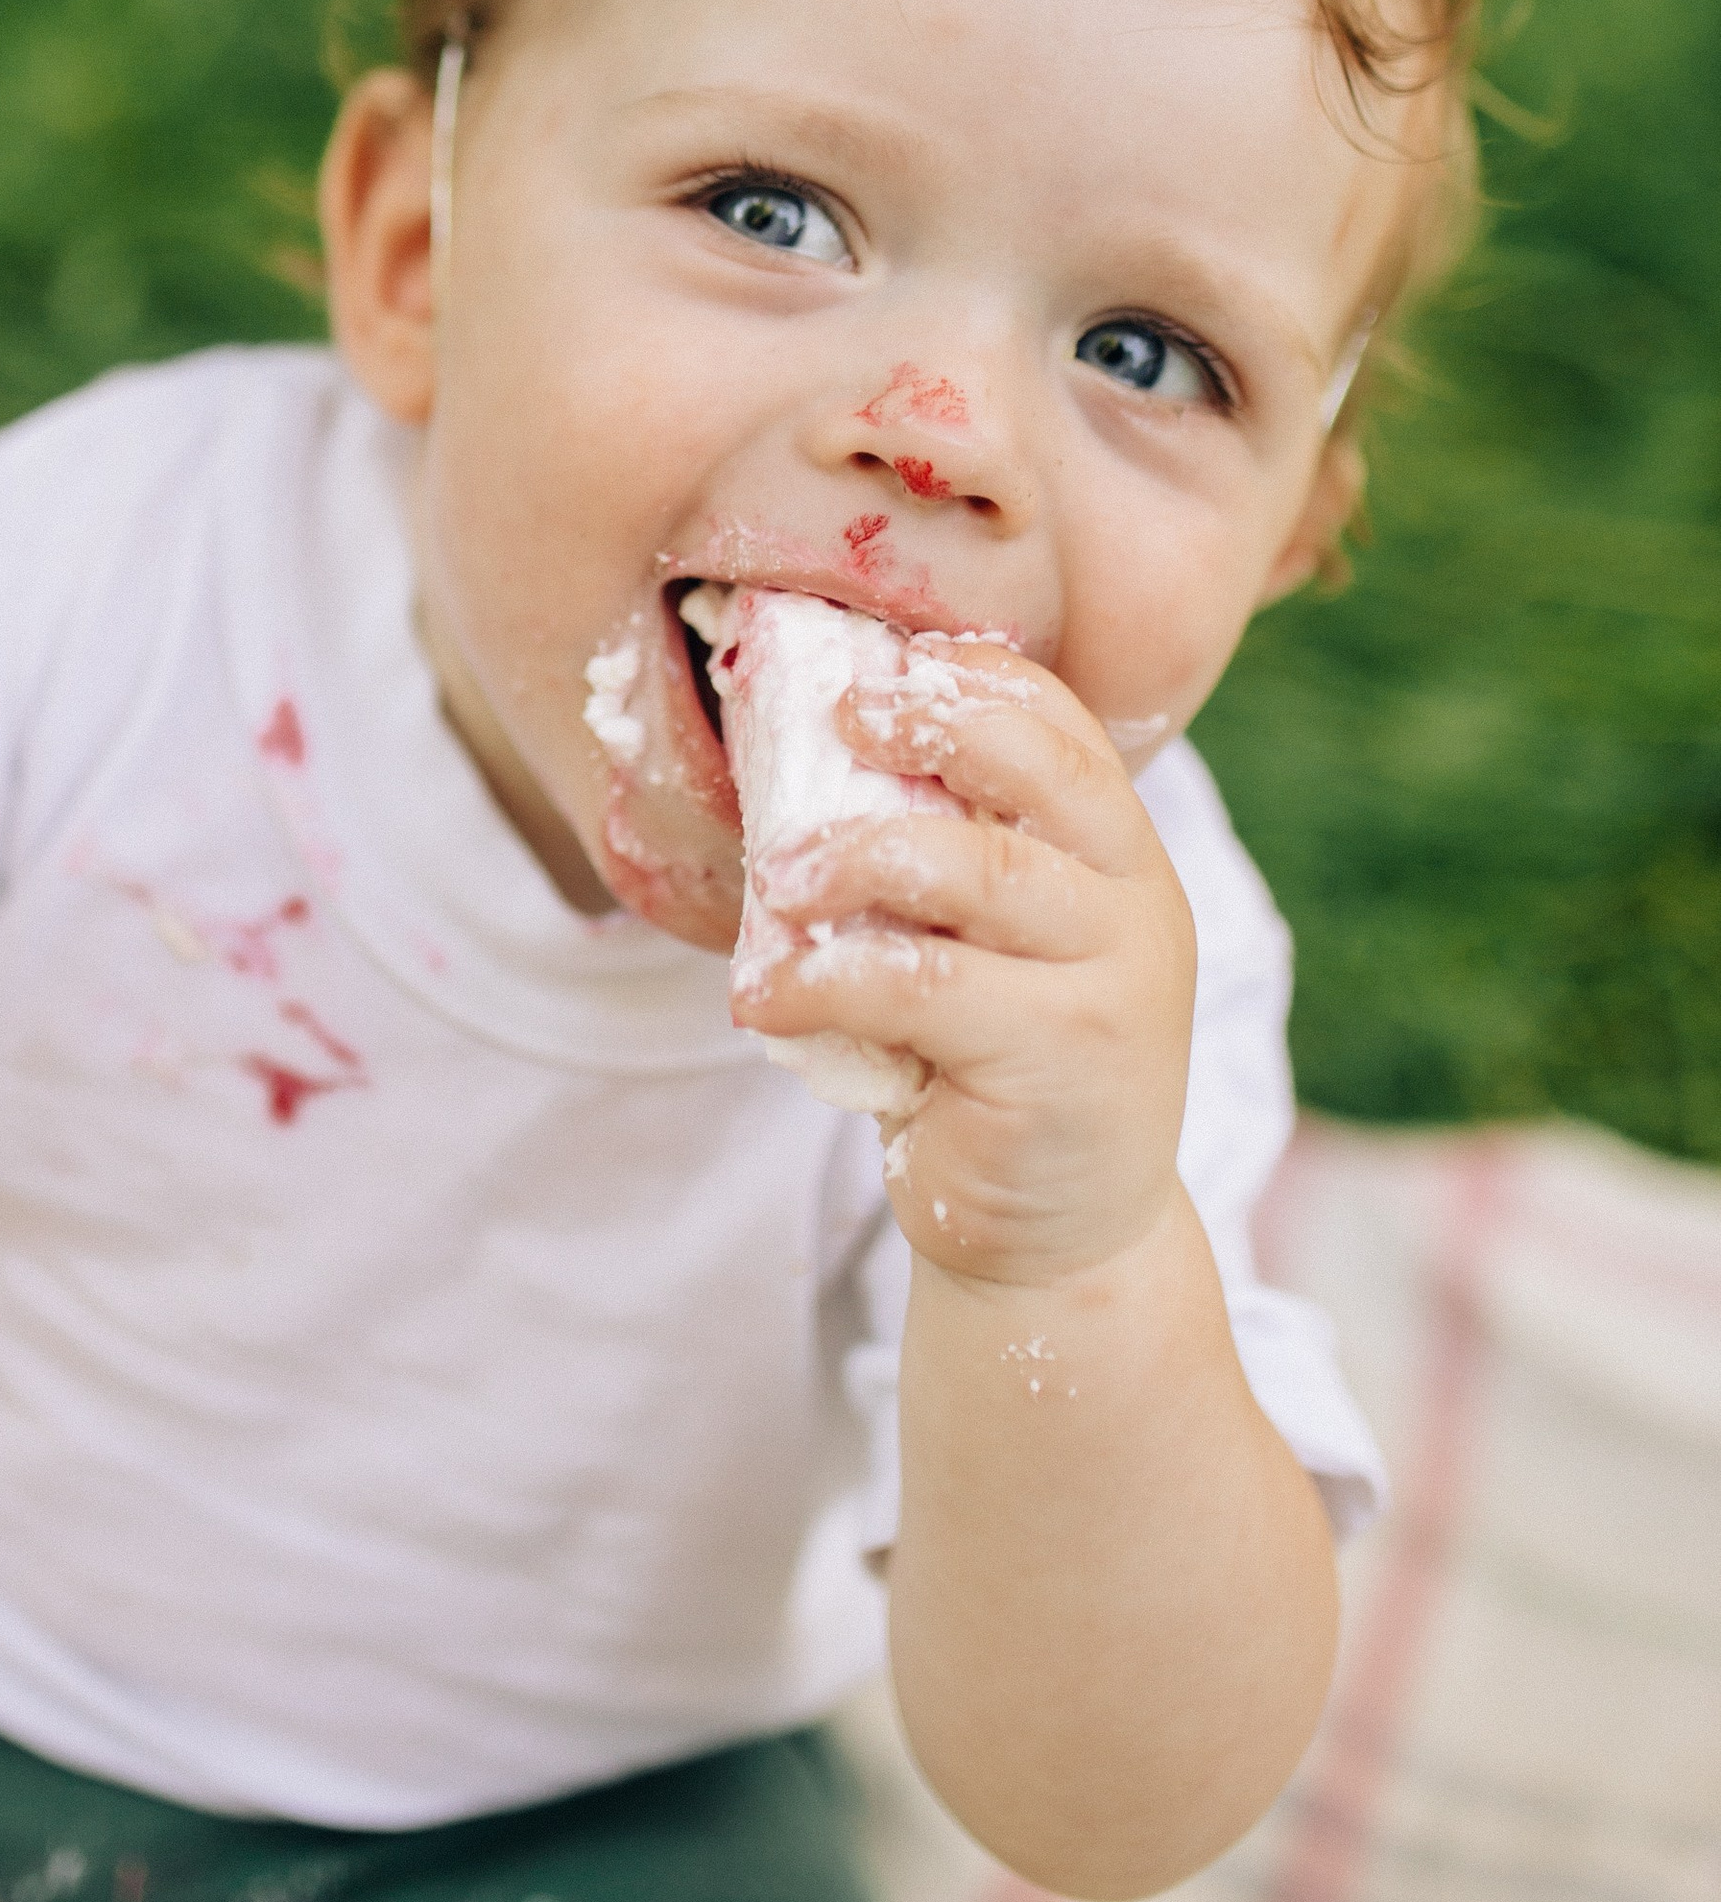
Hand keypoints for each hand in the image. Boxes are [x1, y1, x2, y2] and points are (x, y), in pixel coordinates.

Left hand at [730, 638, 1194, 1290]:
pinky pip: (928, 988)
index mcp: (1118, 854)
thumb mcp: (987, 947)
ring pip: (980, 873)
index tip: (881, 665)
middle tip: (837, 721)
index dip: (975, 682)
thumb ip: (949, 862)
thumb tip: (811, 757)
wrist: (1061, 1235)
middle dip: (932, 728)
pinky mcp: (1065, 1058)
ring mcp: (1113, 980)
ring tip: (776, 880)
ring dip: (857, 857)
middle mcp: (1136, 902)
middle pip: (1041, 774)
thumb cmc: (995, 1068)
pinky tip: (766, 994)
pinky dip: (829, 978)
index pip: (1065, 730)